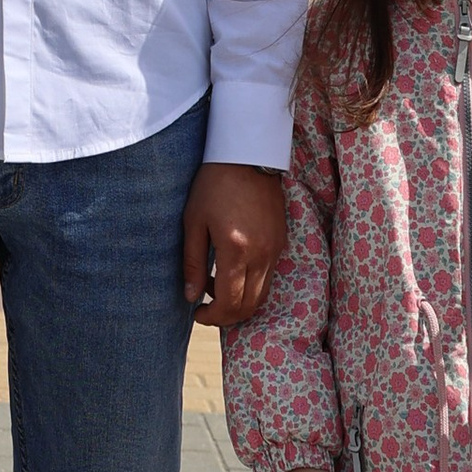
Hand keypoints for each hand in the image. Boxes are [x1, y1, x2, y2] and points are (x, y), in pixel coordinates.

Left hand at [184, 161, 285, 324]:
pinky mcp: (281, 242)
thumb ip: (193, 262)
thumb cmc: (214, 184)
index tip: (197, 313)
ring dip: (239, 302)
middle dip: (226, 316)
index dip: (212, 317)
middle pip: (249, 306)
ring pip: (262, 296)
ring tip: (215, 286)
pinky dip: (251, 286)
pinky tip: (232, 271)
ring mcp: (275, 250)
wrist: (247, 155)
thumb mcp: (194, 221)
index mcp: (236, 250)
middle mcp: (261, 255)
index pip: (229, 303)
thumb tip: (190, 297)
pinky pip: (268, 278)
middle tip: (205, 307)